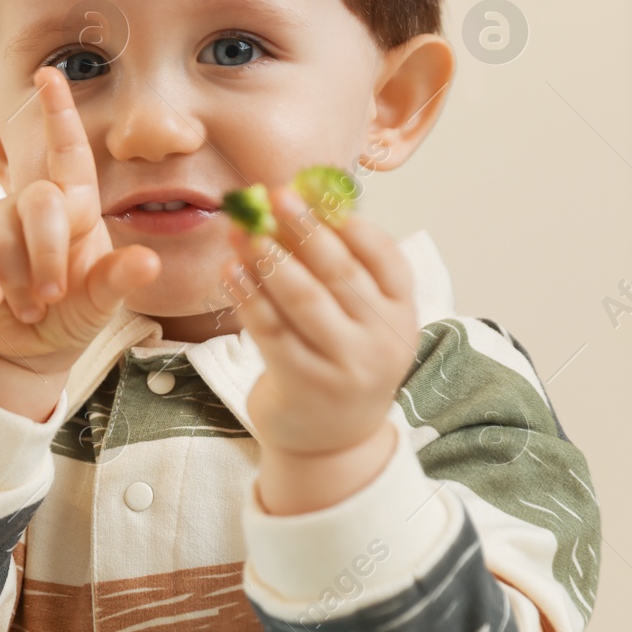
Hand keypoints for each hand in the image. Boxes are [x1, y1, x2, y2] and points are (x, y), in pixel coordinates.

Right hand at [0, 67, 161, 374]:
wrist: (25, 347)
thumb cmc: (70, 312)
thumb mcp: (101, 301)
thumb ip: (118, 281)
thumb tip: (148, 262)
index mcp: (75, 206)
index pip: (68, 151)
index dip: (58, 112)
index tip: (49, 74)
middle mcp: (33, 204)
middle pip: (39, 202)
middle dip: (47, 253)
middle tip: (52, 295)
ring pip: (1, 235)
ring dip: (18, 282)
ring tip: (30, 307)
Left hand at [226, 185, 418, 470]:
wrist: (332, 440)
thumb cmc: (339, 361)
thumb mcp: (358, 319)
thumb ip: (337, 269)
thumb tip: (296, 203)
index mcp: (402, 314)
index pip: (386, 259)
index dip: (349, 222)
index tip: (314, 191)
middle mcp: (381, 339)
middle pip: (340, 273)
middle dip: (304, 229)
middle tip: (273, 195)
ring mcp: (344, 365)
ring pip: (304, 300)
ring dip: (270, 259)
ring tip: (243, 229)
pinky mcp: (303, 383)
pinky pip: (270, 330)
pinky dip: (247, 296)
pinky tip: (229, 270)